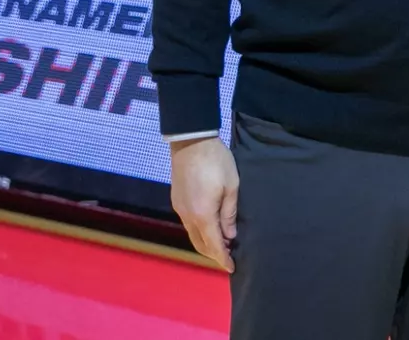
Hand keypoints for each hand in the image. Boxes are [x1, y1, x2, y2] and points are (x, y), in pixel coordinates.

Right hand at [170, 137, 238, 271]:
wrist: (191, 142)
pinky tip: (208, 229)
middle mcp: (188, 216)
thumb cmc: (216, 162)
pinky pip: (188, 224)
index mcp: (203, 215)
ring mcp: (179, 209)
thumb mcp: (231, 186)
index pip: (214, 245)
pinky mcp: (176, 201)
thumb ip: (229, 213)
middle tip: (227, 258)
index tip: (232, 267)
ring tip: (220, 246)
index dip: (223, 258)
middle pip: (200, 244)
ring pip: (192, 235)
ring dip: (205, 244)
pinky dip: (198, 232)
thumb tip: (230, 236)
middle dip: (213, 254)